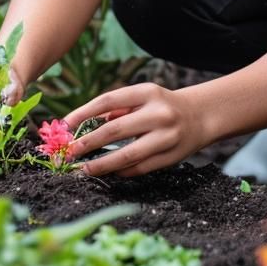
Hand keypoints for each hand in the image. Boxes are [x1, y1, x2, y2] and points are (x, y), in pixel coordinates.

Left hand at [63, 83, 212, 176]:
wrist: (201, 116)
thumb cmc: (162, 106)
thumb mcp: (143, 98)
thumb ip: (117, 109)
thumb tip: (82, 126)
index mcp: (148, 92)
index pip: (108, 101)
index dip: (83, 113)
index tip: (65, 125)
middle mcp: (159, 113)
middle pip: (115, 130)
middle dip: (88, 143)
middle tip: (68, 153)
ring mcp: (167, 137)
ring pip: (127, 155)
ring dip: (101, 164)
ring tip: (83, 169)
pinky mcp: (171, 157)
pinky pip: (139, 168)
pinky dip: (120, 171)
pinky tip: (107, 172)